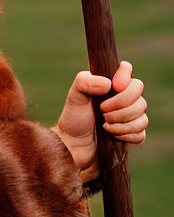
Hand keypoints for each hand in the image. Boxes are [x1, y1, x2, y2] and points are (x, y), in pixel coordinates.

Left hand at [54, 61, 147, 182]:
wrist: (74, 146)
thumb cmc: (74, 118)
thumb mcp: (74, 96)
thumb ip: (85, 82)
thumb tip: (108, 84)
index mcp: (111, 85)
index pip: (127, 70)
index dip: (125, 75)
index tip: (114, 85)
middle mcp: (124, 98)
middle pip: (139, 93)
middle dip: (121, 103)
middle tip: (103, 111)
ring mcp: (131, 117)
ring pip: (142, 115)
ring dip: (121, 121)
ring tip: (104, 124)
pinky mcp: (133, 135)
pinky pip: (140, 132)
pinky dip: (125, 134)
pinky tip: (112, 135)